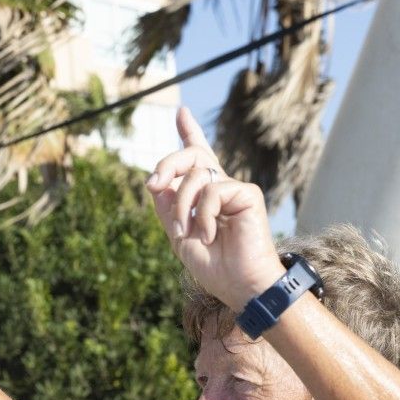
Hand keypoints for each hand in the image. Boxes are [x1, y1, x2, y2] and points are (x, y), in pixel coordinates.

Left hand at [145, 107, 282, 308]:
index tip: (182, 113)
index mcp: (206, 197)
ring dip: (182, 205)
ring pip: (197, 175)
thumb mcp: (180, 237)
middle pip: (192, 156)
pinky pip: (213, 190)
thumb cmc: (216, 268)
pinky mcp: (248, 195)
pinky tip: (210, 234)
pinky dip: (203, 214)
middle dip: (167, 164)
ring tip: (188, 232)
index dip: (190, 133)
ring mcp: (235, 190)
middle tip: (152, 184)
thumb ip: (168, 209)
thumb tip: (158, 183)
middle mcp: (222, 188)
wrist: (241, 287)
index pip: (198, 157)